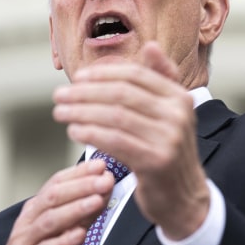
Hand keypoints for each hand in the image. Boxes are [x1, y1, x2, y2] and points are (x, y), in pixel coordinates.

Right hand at [0, 159, 113, 244]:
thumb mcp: (60, 236)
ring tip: (96, 201)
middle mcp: (28, 223)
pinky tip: (79, 235)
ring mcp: (24, 244)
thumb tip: (102, 195)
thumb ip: (79, 217)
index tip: (101, 165)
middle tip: (105, 179)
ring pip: (49, 221)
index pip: (56, 184)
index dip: (79, 173)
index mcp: (35, 211)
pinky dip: (62, 243)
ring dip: (75, 209)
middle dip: (81, 186)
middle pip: (53, 197)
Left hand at [52, 42, 209, 239]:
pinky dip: (90, 134)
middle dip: (85, 92)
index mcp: (180, 97)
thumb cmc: (167, 153)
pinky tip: (74, 132)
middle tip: (60, 95)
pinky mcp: (155, 162)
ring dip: (81, 112)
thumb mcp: (171, 115)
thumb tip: (151, 46)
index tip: (78, 77)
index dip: (103, 73)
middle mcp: (177, 115)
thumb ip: (161, 81)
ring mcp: (168, 138)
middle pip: (121, 94)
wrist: (184, 198)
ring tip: (60, 113)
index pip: (135, 75)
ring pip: (114, 117)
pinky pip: (115, 141)